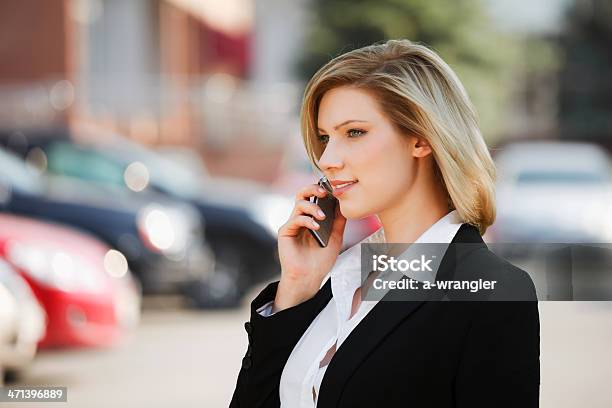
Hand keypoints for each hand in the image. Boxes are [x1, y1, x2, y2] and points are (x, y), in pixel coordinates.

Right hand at [274, 183, 346, 310]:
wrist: (310, 277)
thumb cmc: (321, 260)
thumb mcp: (335, 237)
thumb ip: (338, 221)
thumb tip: (343, 203)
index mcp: (311, 218)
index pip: (314, 197)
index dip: (322, 190)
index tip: (333, 189)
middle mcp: (300, 218)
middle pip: (302, 194)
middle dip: (312, 188)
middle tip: (324, 192)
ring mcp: (292, 224)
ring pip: (299, 204)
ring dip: (312, 207)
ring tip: (322, 216)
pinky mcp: (285, 232)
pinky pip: (294, 219)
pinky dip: (306, 220)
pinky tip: (316, 226)